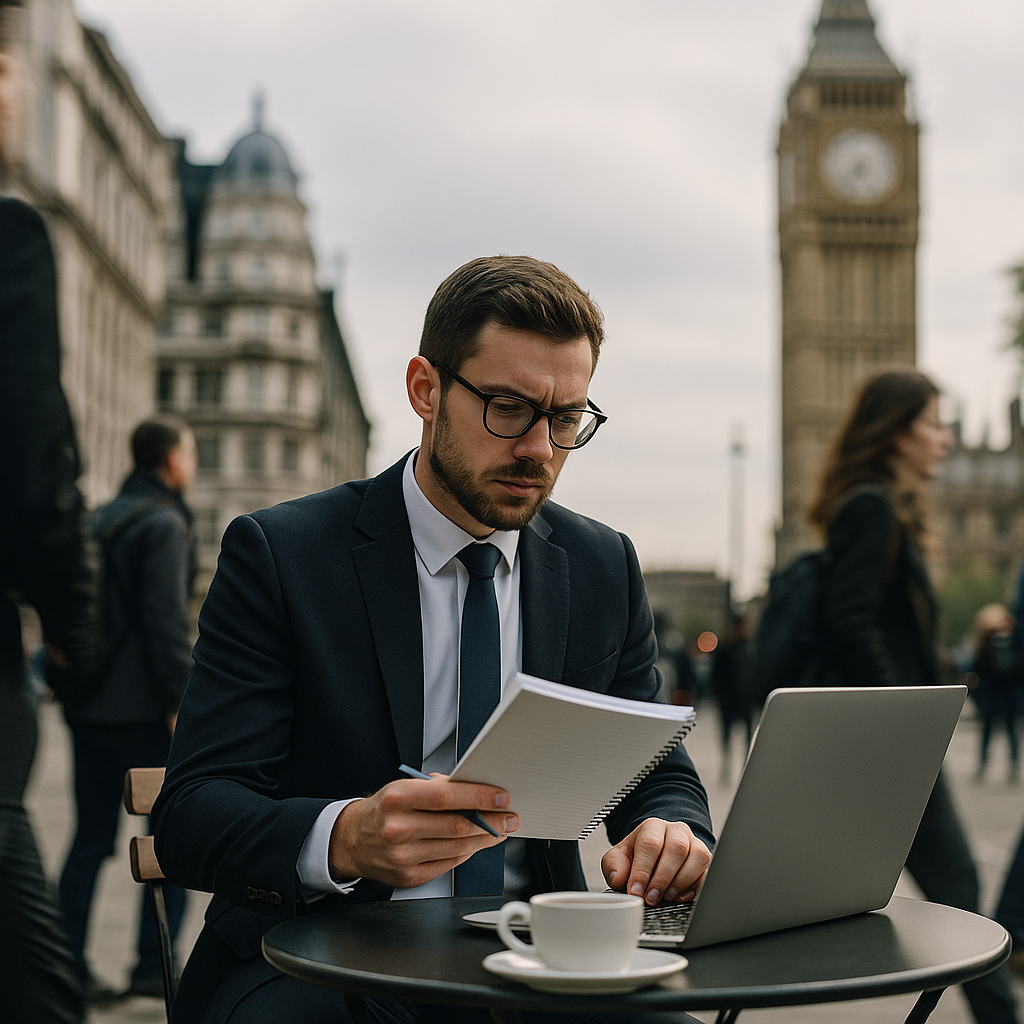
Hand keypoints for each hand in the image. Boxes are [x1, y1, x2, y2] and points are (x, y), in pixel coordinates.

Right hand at [328, 775, 518, 888]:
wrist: (352, 840)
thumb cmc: (384, 809)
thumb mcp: (404, 787)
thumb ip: (438, 788)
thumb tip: (476, 791)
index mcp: (398, 798)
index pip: (446, 797)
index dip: (478, 797)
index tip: (501, 797)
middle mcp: (398, 828)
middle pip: (456, 826)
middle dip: (491, 822)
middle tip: (510, 817)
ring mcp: (403, 857)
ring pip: (456, 848)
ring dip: (484, 839)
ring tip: (499, 830)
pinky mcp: (409, 877)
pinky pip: (448, 864)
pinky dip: (467, 853)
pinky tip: (477, 844)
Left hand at [601, 818, 711, 905]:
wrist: (653, 855)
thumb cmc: (636, 856)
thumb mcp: (618, 858)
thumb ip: (613, 866)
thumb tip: (618, 878)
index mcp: (652, 827)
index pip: (650, 844)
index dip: (643, 870)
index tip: (636, 891)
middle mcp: (676, 831)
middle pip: (676, 848)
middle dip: (663, 878)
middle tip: (651, 898)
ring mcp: (693, 843)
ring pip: (697, 857)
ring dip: (681, 882)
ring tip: (666, 897)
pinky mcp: (705, 860)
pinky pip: (708, 871)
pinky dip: (696, 887)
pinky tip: (681, 897)